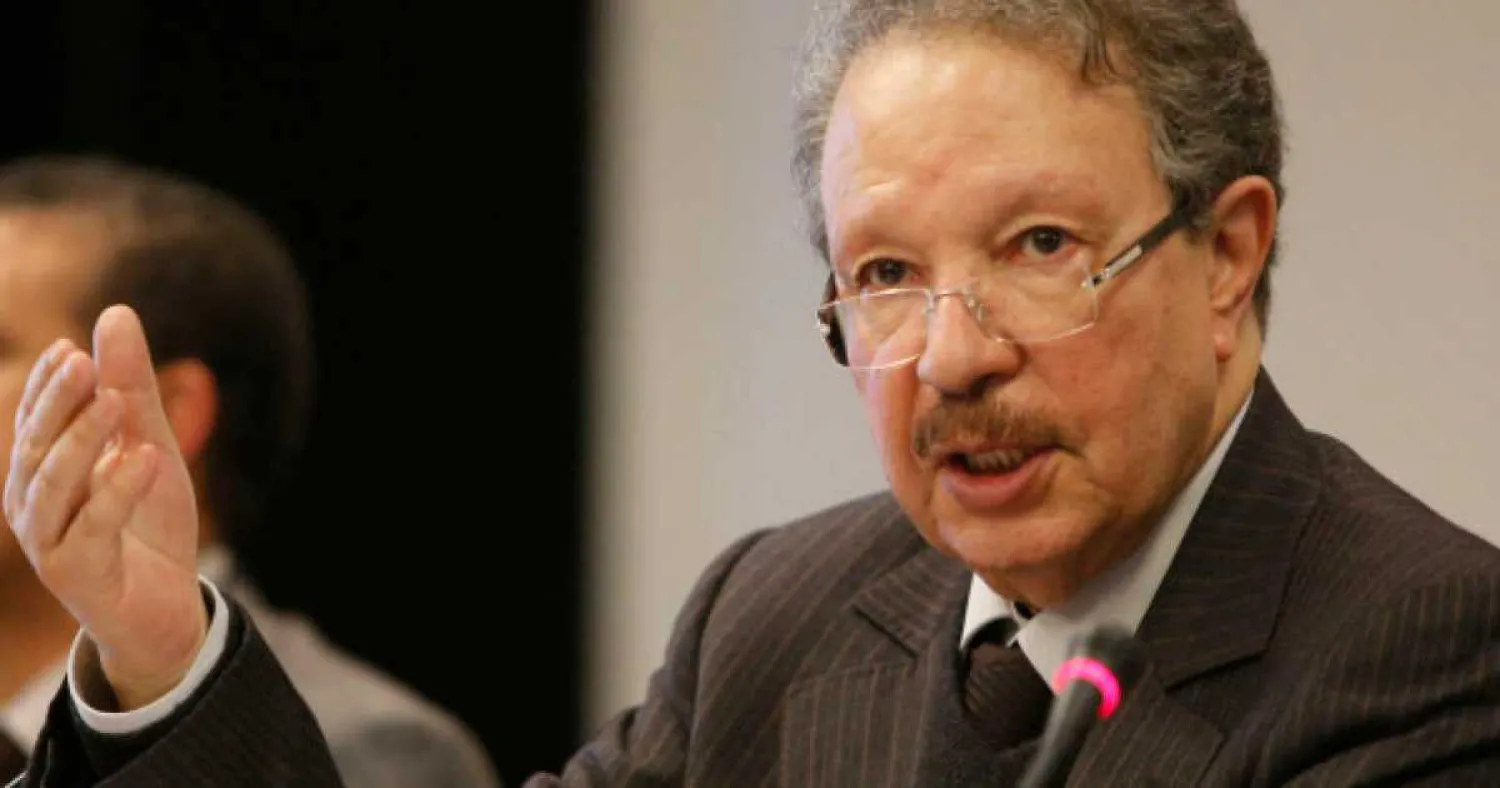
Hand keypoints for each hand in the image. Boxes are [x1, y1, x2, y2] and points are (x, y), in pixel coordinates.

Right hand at [4, 305, 206, 710]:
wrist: (167, 609)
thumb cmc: (147, 526)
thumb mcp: (150, 445)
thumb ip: (132, 388)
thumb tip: (115, 313)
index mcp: (42, 475)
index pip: (37, 422)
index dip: (49, 385)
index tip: (71, 348)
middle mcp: (34, 507)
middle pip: (37, 448)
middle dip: (56, 404)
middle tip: (83, 361)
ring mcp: (50, 544)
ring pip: (54, 487)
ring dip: (81, 442)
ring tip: (114, 403)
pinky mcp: (77, 575)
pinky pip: (92, 528)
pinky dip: (116, 492)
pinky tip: (143, 459)